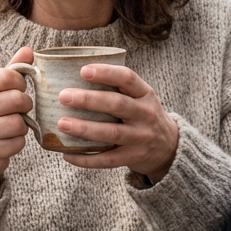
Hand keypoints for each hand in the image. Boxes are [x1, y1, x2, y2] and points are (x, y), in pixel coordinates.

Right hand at [0, 47, 34, 198]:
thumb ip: (10, 71)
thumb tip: (28, 49)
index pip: (6, 76)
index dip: (20, 83)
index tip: (17, 90)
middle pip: (16, 99)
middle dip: (25, 106)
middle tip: (18, 111)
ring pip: (19, 123)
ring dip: (22, 126)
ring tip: (11, 127)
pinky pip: (18, 143)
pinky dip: (18, 143)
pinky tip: (6, 142)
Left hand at [57, 64, 178, 183]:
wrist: (169, 147)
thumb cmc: (142, 116)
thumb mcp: (139, 98)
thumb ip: (117, 88)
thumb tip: (71, 77)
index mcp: (145, 94)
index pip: (127, 78)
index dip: (106, 73)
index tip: (83, 71)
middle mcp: (145, 114)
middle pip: (117, 104)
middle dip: (89, 100)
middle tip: (63, 96)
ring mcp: (141, 137)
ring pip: (112, 133)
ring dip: (85, 128)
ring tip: (62, 124)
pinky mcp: (133, 157)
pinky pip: (107, 160)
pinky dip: (86, 159)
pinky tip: (67, 154)